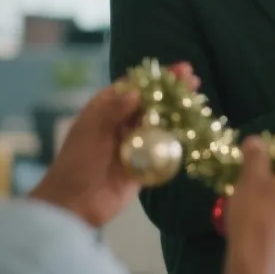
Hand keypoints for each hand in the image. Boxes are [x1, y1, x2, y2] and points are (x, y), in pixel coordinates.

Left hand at [28, 61, 198, 227]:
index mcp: (105, 109)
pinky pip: (165, 147)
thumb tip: (136, 91)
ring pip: (161, 121)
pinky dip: (179, 137)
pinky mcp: (146, 163)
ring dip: (179, 111)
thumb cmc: (77, 163)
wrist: (76, 204)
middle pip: (152, 101)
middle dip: (173, 90)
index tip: (178, 69)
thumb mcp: (90, 132)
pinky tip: (195, 129)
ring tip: (199, 101)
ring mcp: (136, 143)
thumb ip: (112, 110)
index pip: (134, 85)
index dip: (156, 77)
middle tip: (194, 79)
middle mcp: (122, 122)